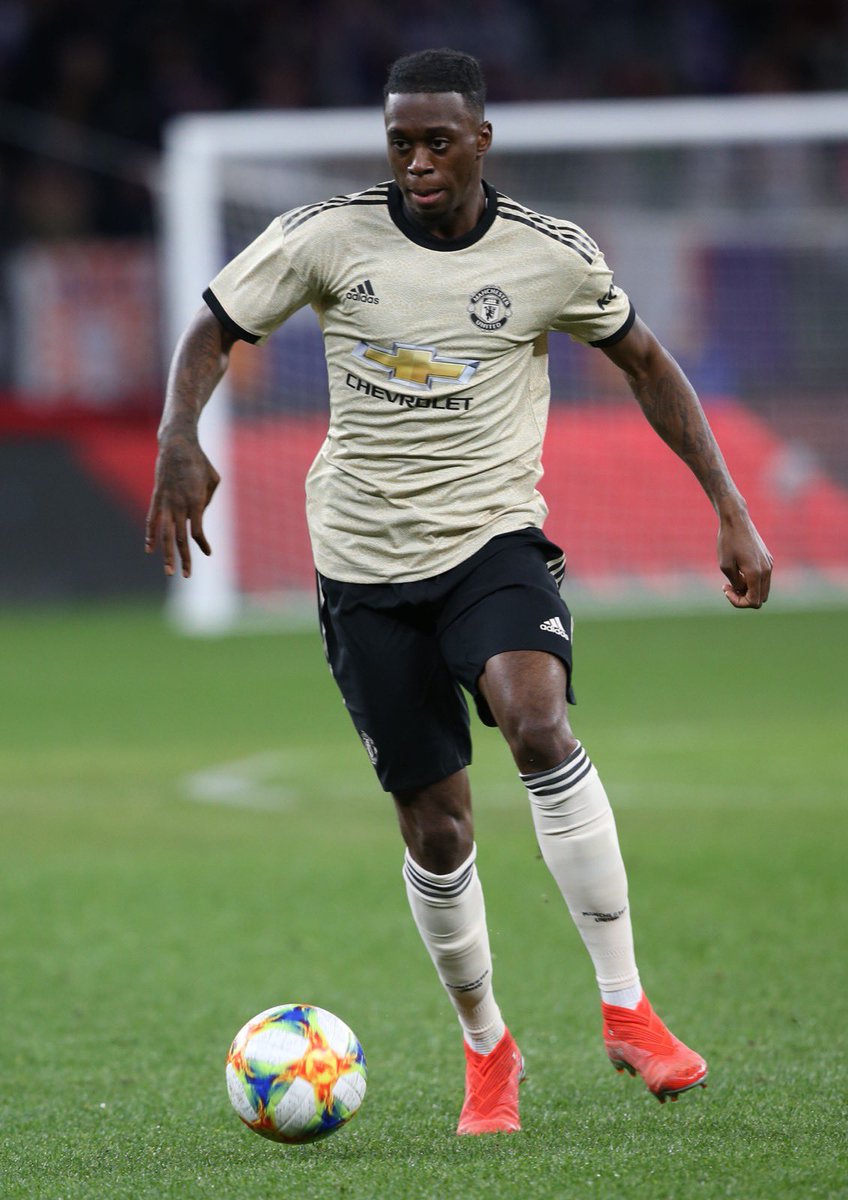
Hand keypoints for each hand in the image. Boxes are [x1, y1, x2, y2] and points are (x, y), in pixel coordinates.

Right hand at [144, 434, 219, 577]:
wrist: (178, 445)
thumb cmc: (200, 462)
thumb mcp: (213, 480)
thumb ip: (206, 500)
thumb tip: (198, 516)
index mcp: (195, 501)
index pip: (197, 531)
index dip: (202, 544)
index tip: (208, 553)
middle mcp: (179, 505)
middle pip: (179, 538)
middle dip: (183, 558)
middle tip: (184, 575)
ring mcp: (166, 502)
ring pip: (164, 534)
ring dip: (166, 554)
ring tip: (168, 571)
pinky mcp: (157, 497)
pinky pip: (152, 520)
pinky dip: (150, 535)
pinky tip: (149, 549)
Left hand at [717, 509, 772, 608]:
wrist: (736, 521)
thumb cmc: (727, 542)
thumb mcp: (725, 566)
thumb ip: (736, 584)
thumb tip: (744, 591)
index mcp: (756, 574)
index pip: (754, 602)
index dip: (738, 602)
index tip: (726, 588)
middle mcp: (767, 570)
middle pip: (761, 599)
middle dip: (744, 597)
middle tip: (729, 586)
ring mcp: (769, 564)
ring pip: (763, 589)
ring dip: (749, 590)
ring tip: (733, 580)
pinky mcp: (768, 559)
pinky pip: (763, 578)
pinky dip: (753, 581)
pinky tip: (740, 571)